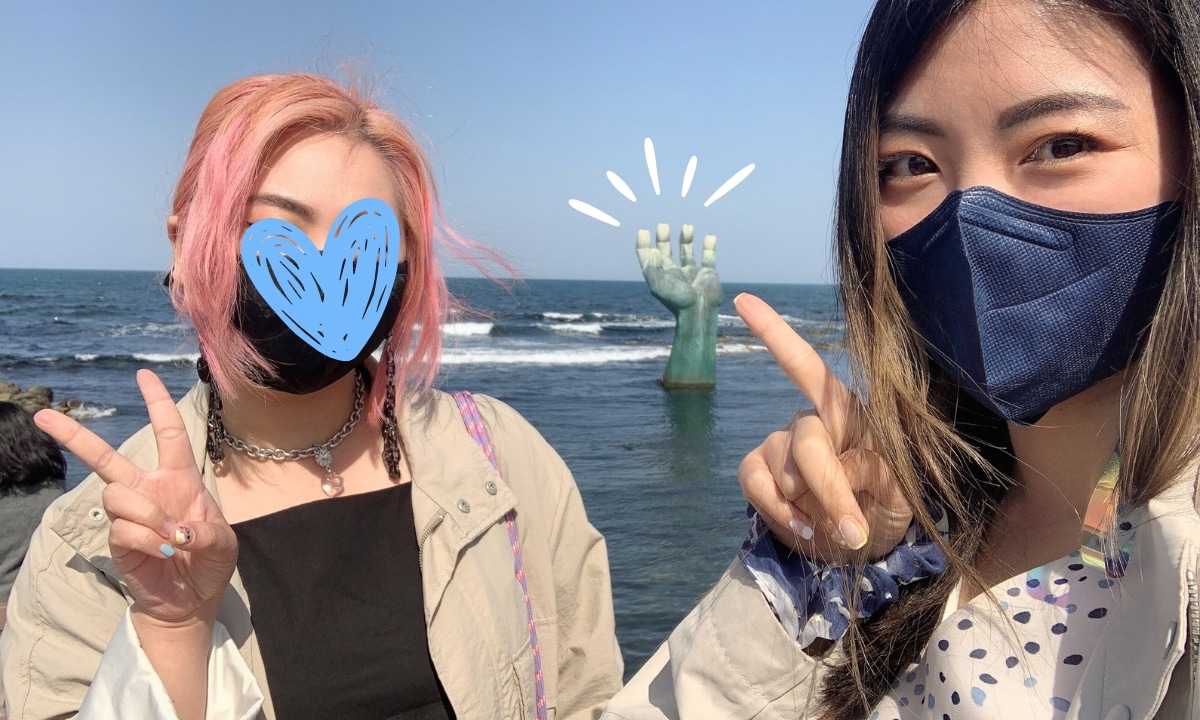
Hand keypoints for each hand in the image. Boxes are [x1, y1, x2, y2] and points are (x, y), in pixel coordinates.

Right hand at [35, 370, 236, 624]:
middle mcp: (148, 491)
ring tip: (171, 538)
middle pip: (106, 457)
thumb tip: (177, 531)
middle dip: (74, 435)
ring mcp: (130, 515)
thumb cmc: (209, 564)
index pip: (169, 433)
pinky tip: (163, 553)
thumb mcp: (224, 543)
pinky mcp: (117, 541)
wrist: (193, 601)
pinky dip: (148, 540)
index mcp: (179, 480)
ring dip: (148, 514)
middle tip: (43, 415)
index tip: (143, 375)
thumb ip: (207, 532)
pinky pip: (122, 528)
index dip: (157, 403)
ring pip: (116, 493)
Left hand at [636, 223, 720, 311]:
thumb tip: (653, 249)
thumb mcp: (656, 283)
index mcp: (660, 277)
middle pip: (666, 252)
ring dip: (686, 238)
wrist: (699, 311)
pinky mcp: (708, 274)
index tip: (644, 231)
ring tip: (687, 226)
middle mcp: (674, 274)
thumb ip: (651, 265)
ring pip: (687, 252)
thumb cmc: (676, 299)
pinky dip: (709, 246)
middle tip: (663, 226)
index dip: (644, 245)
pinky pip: (708, 257)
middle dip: (663, 238)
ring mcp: (691, 273)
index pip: (648, 258)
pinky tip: (710, 236)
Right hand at [734, 293, 912, 560]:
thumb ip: (871, 471)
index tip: (743, 300)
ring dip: (810, 508)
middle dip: (830, 489)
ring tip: (836, 531)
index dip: (775, 334)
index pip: (807, 367)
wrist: (864, 542)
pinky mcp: (759, 473)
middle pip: (807, 443)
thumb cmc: (889, 502)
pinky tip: (804, 528)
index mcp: (848, 411)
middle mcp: (809, 420)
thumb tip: (831, 472)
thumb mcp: (900, 488)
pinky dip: (780, 513)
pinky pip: (754, 485)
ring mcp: (779, 446)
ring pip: (782, 471)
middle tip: (855, 532)